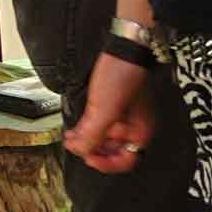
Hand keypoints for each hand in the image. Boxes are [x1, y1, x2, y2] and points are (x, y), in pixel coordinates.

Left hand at [63, 53, 155, 174]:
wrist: (124, 48)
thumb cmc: (121, 76)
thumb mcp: (105, 110)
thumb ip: (93, 136)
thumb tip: (80, 152)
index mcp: (140, 131)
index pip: (126, 161)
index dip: (106, 163)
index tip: (88, 156)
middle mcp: (133, 127)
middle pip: (112, 152)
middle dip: (92, 150)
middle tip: (75, 144)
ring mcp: (123, 117)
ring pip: (103, 140)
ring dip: (86, 141)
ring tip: (71, 137)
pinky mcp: (113, 107)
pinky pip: (99, 126)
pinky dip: (86, 130)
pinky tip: (74, 129)